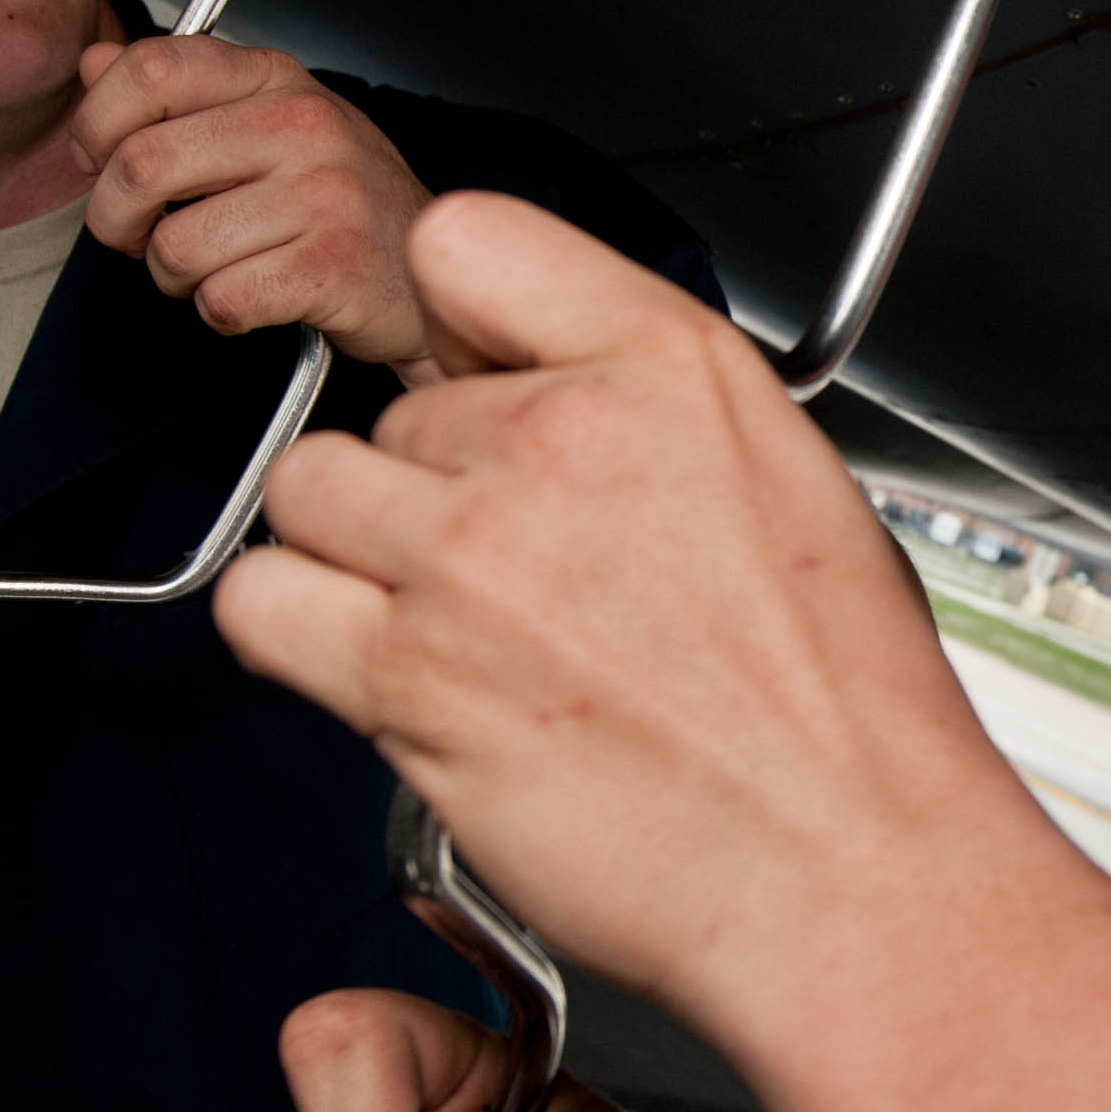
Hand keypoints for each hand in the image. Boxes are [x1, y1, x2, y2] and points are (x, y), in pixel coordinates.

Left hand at [71, 35, 435, 364]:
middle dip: (115, 218)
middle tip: (136, 236)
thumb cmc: (342, 205)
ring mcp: (323, 195)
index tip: (97, 157)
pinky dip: (219, 312)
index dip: (97, 120)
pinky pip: (221, 298)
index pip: (153, 68)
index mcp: (277, 79)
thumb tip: (94, 63)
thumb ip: (176, 93)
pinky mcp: (332, 267)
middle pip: (142, 163)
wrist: (428, 276)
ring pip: (175, 245)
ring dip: (173, 276)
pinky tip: (252, 297)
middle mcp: (303, 125)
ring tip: (213, 269)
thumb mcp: (263, 126)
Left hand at [211, 194, 1056, 1027]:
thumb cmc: (839, 710)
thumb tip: (530, 386)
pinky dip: (293, 632)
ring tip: (444, 623)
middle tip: (518, 576)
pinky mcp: (406, 673)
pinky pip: (261, 601)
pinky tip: (374, 667)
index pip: (467, 243)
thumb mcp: (784, 471)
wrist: (848, 867)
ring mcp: (473, 553)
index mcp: (670, 366)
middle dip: (435, 485)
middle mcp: (562, 438)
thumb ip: (642, 401)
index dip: (461, 325)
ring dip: (355, 554)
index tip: (482, 381)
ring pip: (309, 489)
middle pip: (393, 403)